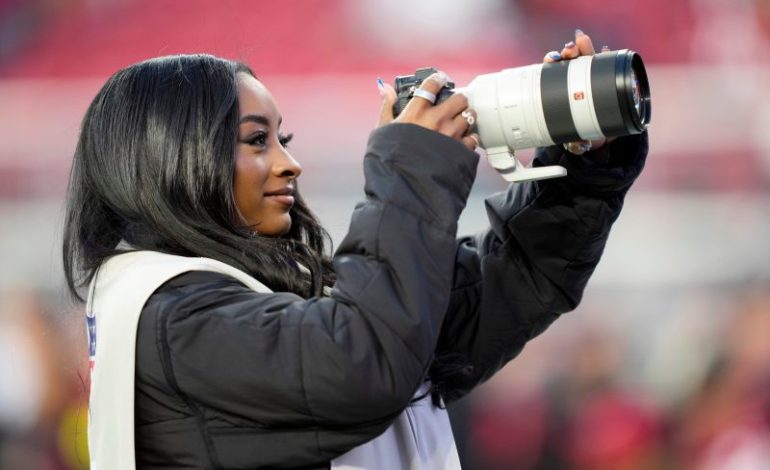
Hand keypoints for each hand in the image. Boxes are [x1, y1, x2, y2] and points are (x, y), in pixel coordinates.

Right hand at [377, 72, 479, 151]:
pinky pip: (472, 138)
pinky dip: (468, 139)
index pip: (431, 85)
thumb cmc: (390, 160)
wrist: (404, 187)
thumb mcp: (383, 131)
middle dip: (457, 101)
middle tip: (452, 107)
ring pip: (469, 116)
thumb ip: (387, 107)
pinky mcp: (460, 150)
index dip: (438, 79)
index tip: (440, 81)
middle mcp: (436, 120)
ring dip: (465, 119)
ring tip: (457, 127)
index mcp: (416, 112)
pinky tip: (460, 143)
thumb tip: (385, 88)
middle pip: (459, 98)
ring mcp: (450, 135)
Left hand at [543, 29, 613, 154]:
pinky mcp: (605, 78)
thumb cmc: (580, 132)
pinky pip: (605, 65)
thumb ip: (576, 143)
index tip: (551, 59)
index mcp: (558, 90)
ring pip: (585, 58)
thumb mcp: (575, 140)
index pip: (552, 71)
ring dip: (584, 47)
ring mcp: (589, 77)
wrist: (597, 135)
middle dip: (568, 51)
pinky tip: (604, 50)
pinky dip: (605, 56)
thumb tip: (578, 146)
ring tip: (583, 41)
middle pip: (568, 60)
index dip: (551, 62)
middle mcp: (572, 80)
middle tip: (570, 49)